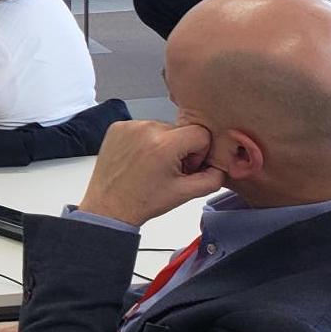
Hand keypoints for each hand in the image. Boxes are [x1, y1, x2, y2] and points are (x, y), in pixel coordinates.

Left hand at [78, 120, 225, 226]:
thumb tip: (221, 165)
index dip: (199, 152)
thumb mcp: (185, 193)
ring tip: (152, 166)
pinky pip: (143, 128)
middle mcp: (146, 129)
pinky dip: (145, 141)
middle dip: (181, 149)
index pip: (201, 133)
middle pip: (181, 130)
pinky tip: (139, 159)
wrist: (109, 205)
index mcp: (165, 144)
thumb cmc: (143, 200)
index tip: (187, 167)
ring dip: (163, 144)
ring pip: (162, 128)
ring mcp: (129, 126)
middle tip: (169, 170)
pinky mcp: (117, 127)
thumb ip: (213, 178)